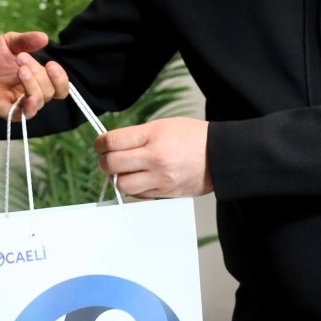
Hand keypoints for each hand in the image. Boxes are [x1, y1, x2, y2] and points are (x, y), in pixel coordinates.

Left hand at [0, 32, 68, 119]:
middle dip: (39, 72)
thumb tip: (45, 38)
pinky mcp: (9, 112)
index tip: (50, 63)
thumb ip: (26, 41)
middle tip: (20, 58)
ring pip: (41, 100)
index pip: (60, 87)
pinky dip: (31, 106)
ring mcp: (21, 104)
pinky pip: (26, 114)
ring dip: (33, 83)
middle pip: (50, 90)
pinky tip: (28, 96)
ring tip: (20, 69)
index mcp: (38, 80)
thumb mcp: (9, 43)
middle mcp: (33, 94)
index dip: (60, 77)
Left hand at [95, 117, 211, 198]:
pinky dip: (134, 188)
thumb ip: (137, 136)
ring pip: (122, 185)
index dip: (99, 144)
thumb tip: (112, 146)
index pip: (112, 142)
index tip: (99, 145)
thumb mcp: (164, 126)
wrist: (220, 156)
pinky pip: (138, 195)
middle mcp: (155, 158)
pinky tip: (140, 179)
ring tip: (124, 171)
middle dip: (104, 162)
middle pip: (111, 165)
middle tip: (107, 159)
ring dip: (118, 178)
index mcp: (153, 135)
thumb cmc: (193, 137)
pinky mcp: (165, 193)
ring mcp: (160, 178)